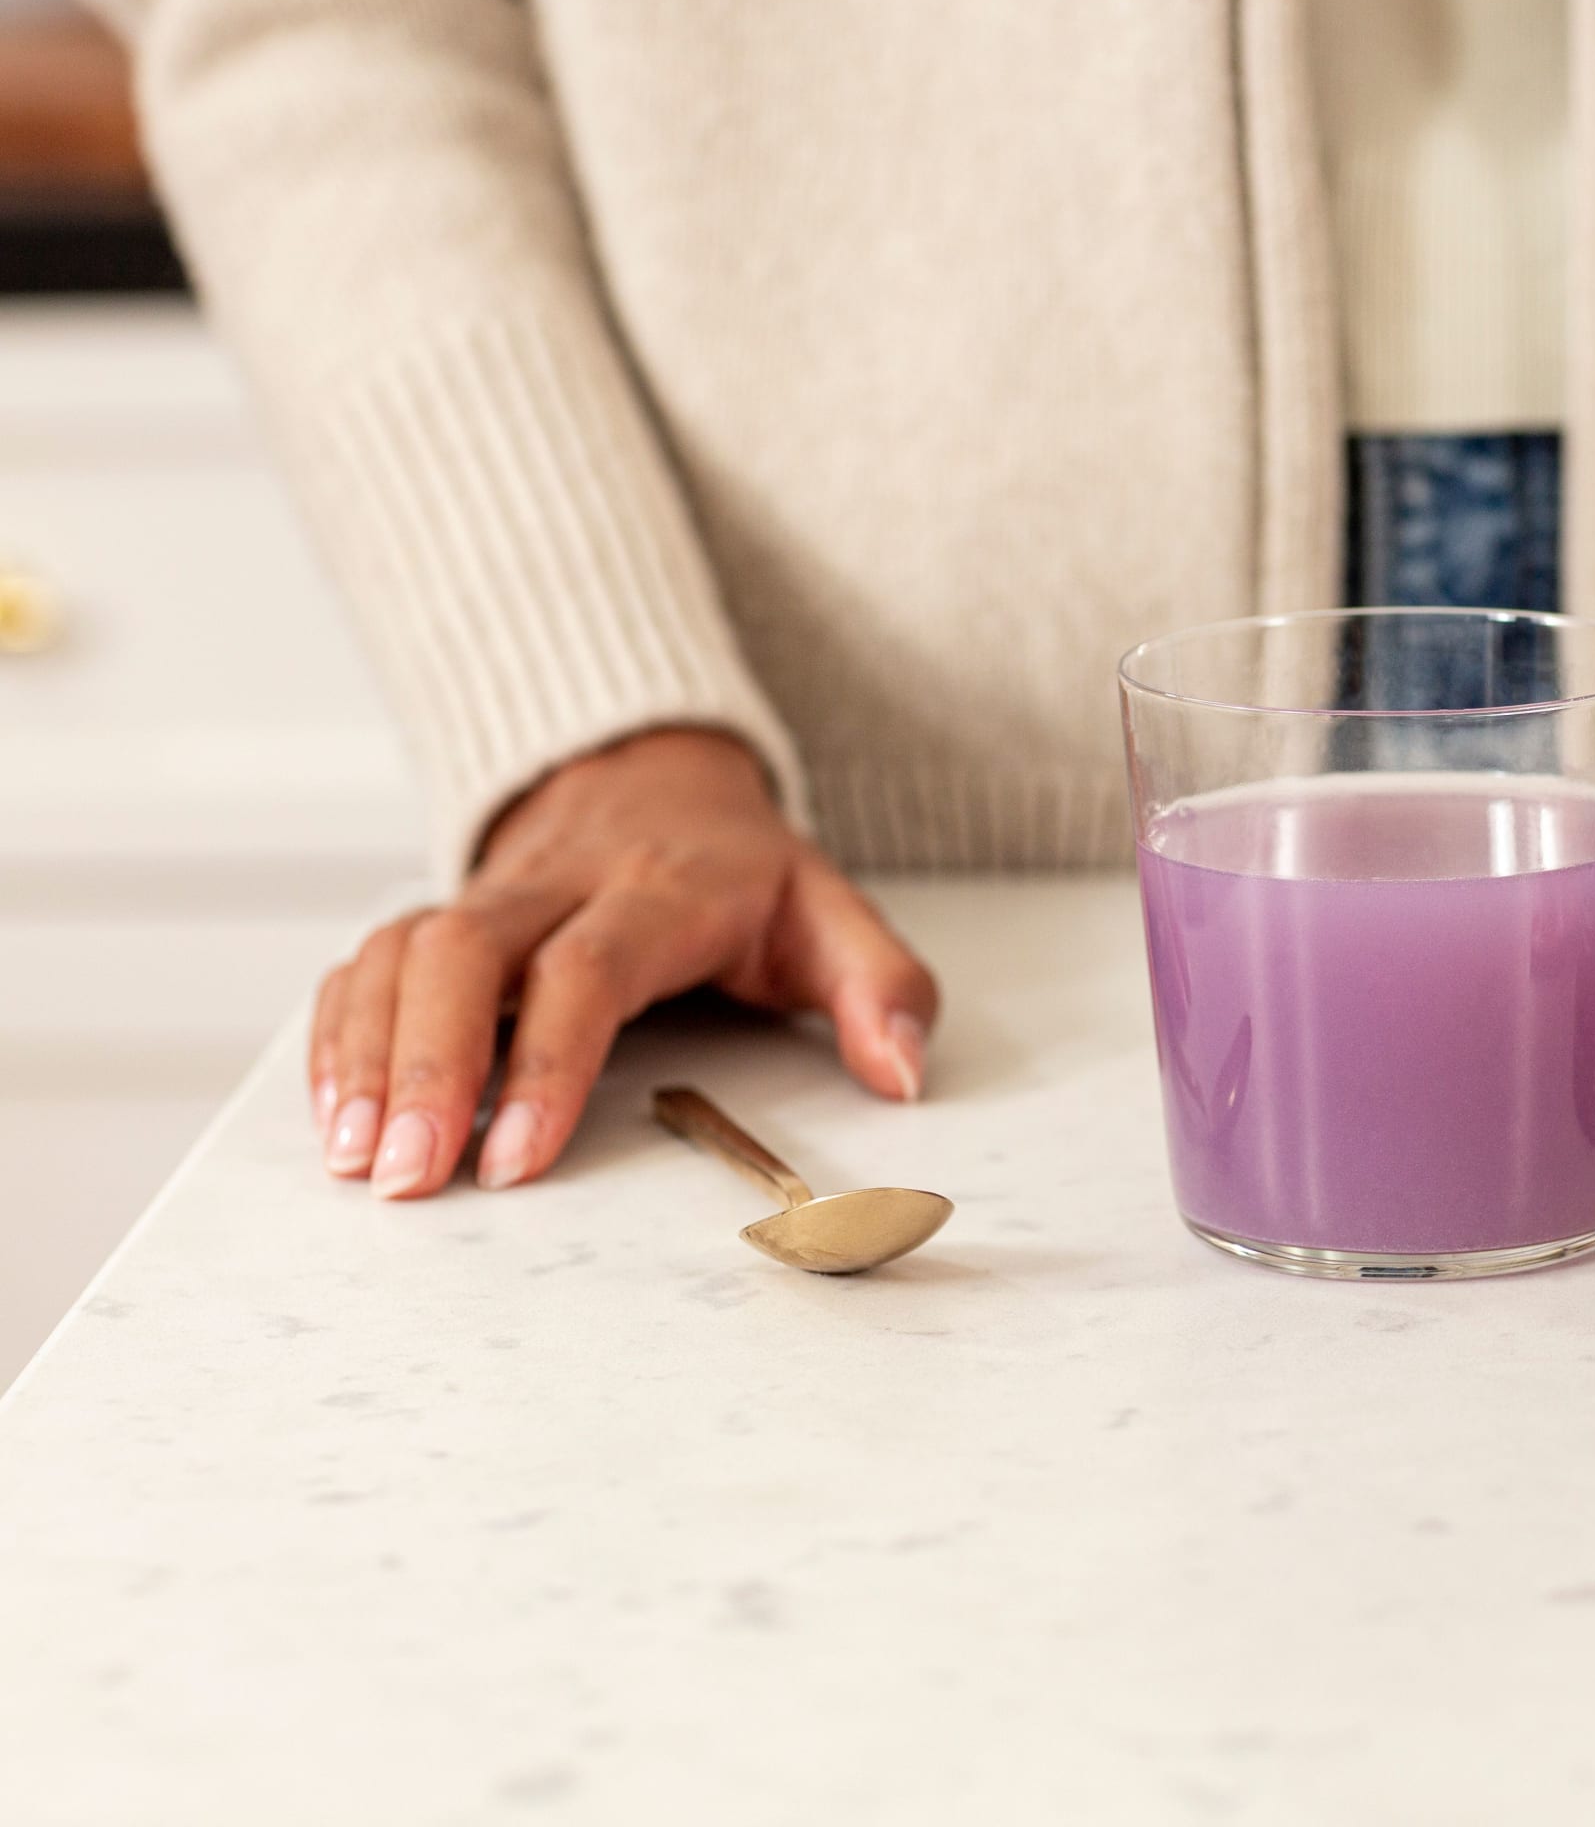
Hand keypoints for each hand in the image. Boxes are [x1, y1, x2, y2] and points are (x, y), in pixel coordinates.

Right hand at [309, 727, 936, 1198]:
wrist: (651, 773)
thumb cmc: (741, 870)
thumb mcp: (832, 912)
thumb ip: (882, 986)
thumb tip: (904, 1075)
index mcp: (659, 890)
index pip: (586, 969)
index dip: (546, 1062)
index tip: (515, 1159)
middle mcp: (554, 886)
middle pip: (461, 955)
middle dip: (426, 1068)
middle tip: (406, 1178)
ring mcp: (485, 898)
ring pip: (397, 954)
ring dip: (365, 1058)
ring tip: (358, 1164)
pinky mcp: (434, 917)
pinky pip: (364, 963)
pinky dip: (337, 1034)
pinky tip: (333, 1116)